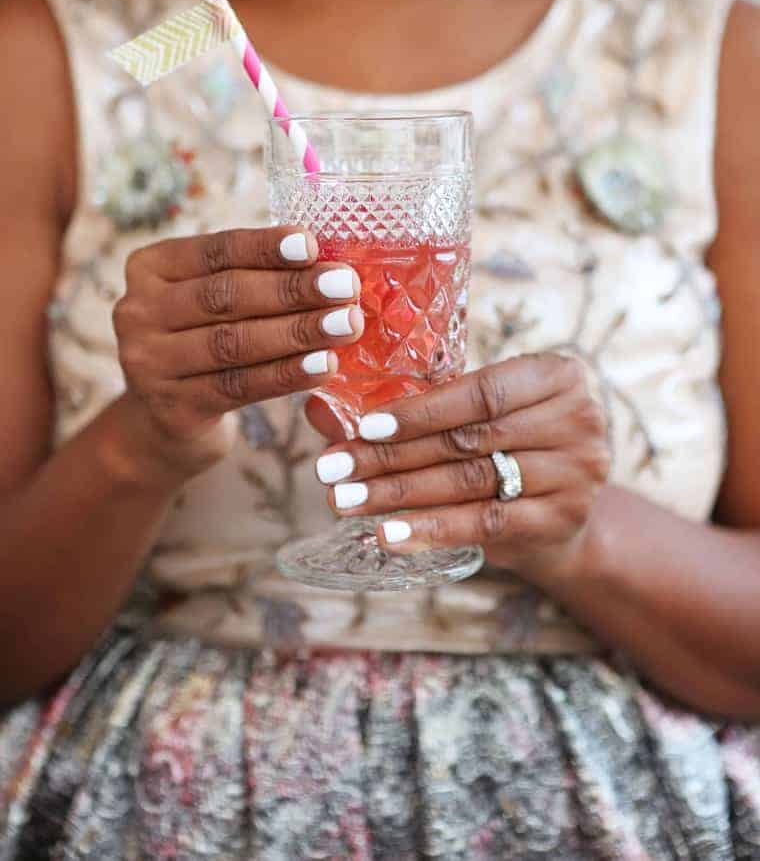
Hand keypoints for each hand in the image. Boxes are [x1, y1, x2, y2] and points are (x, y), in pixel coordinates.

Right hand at [113, 226, 362, 476]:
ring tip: (346, 324)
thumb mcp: (212, 301)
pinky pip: (239, 386)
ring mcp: (147, 363)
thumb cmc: (205, 341)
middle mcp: (137, 311)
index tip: (313, 245)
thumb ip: (253, 276)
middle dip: (293, 290)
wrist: (164, 420)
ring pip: (234, 343)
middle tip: (347, 287)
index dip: (265, 247)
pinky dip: (287, 374)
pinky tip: (324, 366)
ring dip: (298, 332)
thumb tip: (329, 261)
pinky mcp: (171, 408)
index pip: (215, 251)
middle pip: (226, 296)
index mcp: (149, 267)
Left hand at [308, 354, 609, 575]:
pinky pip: (488, 523)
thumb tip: (317, 408)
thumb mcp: (469, 412)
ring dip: (401, 494)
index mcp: (558, 374)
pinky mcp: (564, 519)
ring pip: (472, 482)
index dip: (420, 410)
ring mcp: (578, 473)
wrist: (563, 509)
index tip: (362, 426)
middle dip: (392, 455)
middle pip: (468, 439)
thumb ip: (405, 405)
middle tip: (333, 469)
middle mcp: (578, 419)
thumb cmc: (505, 441)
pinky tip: (389, 536)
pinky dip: (433, 530)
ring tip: (346, 501)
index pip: (480, 391)